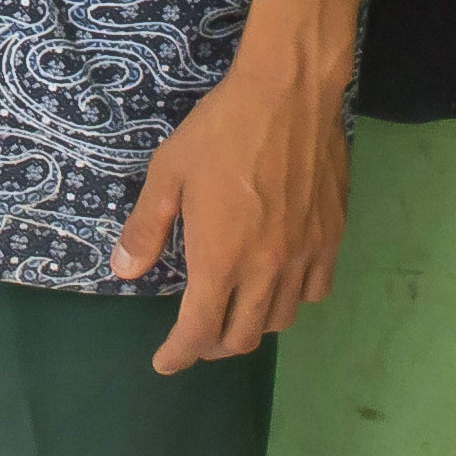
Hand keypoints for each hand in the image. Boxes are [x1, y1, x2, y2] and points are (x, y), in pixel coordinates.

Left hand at [114, 58, 347, 373]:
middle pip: (242, 337)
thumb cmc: (221, 129)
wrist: (289, 93)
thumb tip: (123, 272)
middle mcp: (266, 269)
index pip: (199, 331)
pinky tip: (278, 283)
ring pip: (280, 319)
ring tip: (234, 311)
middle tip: (196, 336)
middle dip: (212, 346)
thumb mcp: (168, 173)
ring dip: (252, 326)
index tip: (166, 362)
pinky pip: (315, 290)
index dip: (179, 354)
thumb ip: (146, 228)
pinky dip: (292, 299)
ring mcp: (304, 255)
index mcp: (221, 258)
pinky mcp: (332, 237)